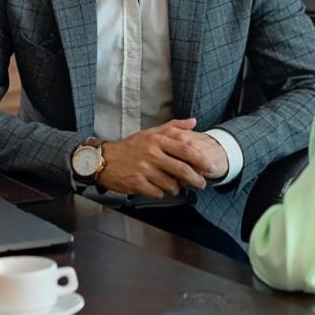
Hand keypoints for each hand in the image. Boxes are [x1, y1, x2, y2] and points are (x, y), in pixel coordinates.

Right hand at [97, 119, 222, 196]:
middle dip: (196, 179)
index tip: (210, 167)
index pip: (185, 149)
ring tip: (176, 186)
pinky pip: (158, 192)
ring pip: (171, 184)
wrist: (104, 160)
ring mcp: (144, 169)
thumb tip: (194, 122)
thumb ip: (173, 127)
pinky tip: (159, 189)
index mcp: (156, 140)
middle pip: (181, 169)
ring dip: (177, 188)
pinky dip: (162, 193)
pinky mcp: (137, 182)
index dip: (201, 160)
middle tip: (202, 184)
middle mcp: (151, 153)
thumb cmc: (130, 147)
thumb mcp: (150, 133)